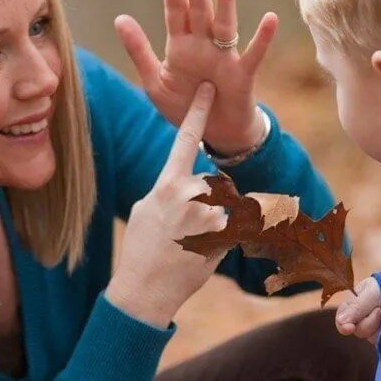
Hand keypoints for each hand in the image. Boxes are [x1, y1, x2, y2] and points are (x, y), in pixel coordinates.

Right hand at [107, 84, 227, 327]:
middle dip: (211, 202)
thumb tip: (186, 183)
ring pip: (228, 205)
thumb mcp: (147, 209)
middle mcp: (189, 194)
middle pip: (216, 183)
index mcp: (166, 184)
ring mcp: (209, 215)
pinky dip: (231, 236)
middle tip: (187, 229)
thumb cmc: (141, 250)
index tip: (208, 90)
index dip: (197, 113)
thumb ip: (169, 189)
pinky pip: (238, 226)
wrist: (144, 290)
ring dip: (218, 221)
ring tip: (191, 245)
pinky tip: (206, 252)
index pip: (184, 139)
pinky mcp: (224, 236)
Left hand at [114, 0, 277, 155]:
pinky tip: (270, 19)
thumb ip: (138, 50)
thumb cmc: (185, 107)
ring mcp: (224, 58)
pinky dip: (262, 39)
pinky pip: (253, 55)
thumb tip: (120, 18)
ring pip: (225, 23)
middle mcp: (203, 46)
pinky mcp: (242, 75)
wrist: (213, 135)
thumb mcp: (155, 82)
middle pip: (199, 10)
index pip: (175, 11)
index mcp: (181, 46)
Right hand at [335, 277, 380, 343]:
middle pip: (357, 330)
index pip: (342, 319)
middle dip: (369, 322)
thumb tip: (341, 323)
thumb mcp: (371, 292)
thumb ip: (356, 307)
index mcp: (353, 305)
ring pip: (370, 337)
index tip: (349, 327)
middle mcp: (362, 318)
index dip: (343, 325)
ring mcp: (375, 328)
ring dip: (380, 326)